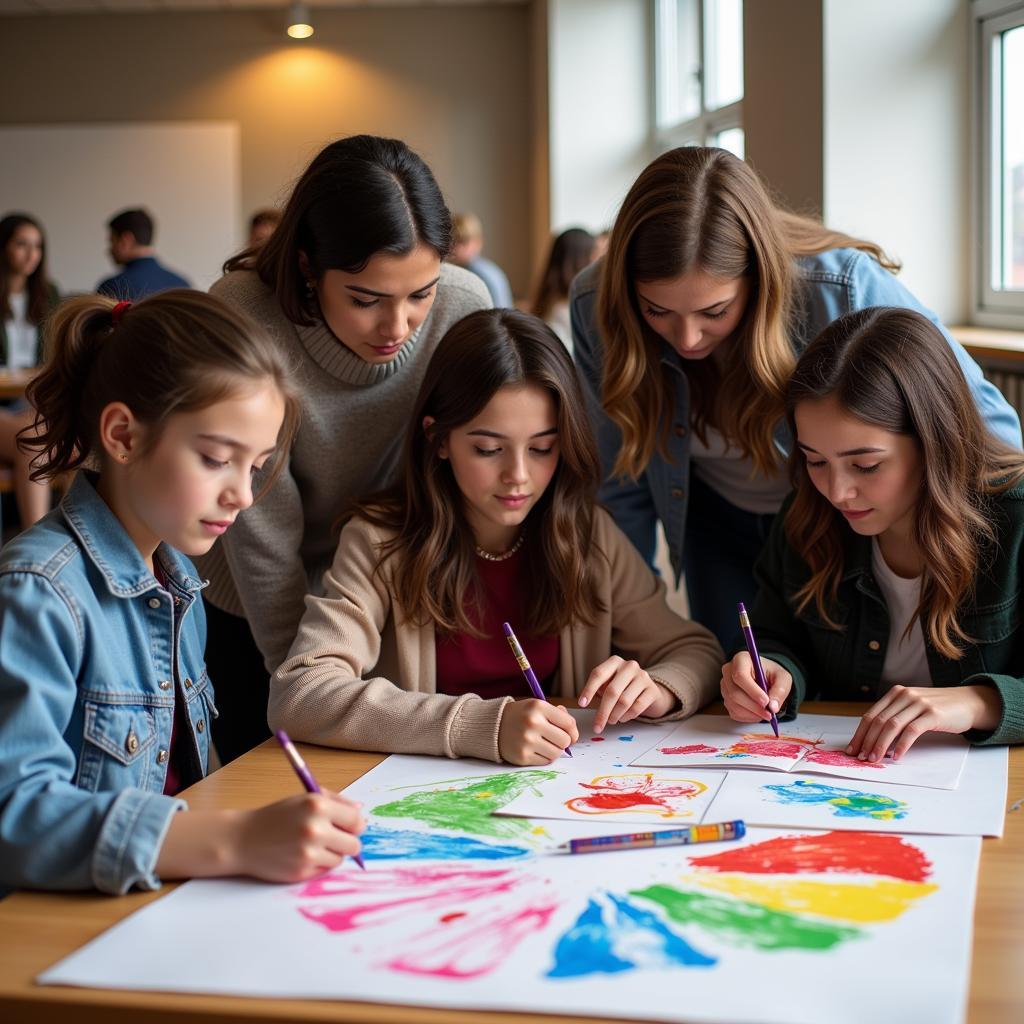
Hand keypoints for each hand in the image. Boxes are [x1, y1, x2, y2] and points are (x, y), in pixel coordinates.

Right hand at [231, 792, 364, 882]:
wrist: (243, 839)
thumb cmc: (277, 816)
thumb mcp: (305, 798)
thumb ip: (336, 801)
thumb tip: (361, 810)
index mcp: (318, 805)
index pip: (357, 821)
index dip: (355, 826)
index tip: (348, 827)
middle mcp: (315, 828)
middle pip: (354, 845)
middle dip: (347, 842)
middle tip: (333, 838)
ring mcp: (308, 852)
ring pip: (340, 860)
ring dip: (331, 854)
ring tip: (311, 845)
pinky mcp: (302, 871)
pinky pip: (325, 870)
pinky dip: (318, 864)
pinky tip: (302, 855)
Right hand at [498, 698, 578, 764]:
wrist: (493, 726)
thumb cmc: (520, 716)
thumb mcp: (537, 706)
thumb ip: (558, 714)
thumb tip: (573, 732)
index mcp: (538, 707)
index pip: (569, 723)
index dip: (573, 731)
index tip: (570, 734)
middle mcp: (532, 723)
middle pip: (565, 741)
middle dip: (564, 741)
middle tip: (556, 739)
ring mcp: (527, 741)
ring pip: (557, 753)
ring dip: (554, 750)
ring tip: (545, 744)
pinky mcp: (522, 756)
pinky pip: (545, 761)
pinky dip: (544, 757)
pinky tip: (536, 749)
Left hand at [577, 656, 674, 732]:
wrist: (648, 690)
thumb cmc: (623, 687)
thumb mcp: (609, 683)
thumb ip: (599, 689)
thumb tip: (584, 702)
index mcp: (614, 662)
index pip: (598, 674)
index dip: (589, 690)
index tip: (582, 704)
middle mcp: (629, 666)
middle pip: (612, 691)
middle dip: (603, 712)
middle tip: (597, 726)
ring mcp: (643, 677)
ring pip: (624, 701)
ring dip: (615, 715)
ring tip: (611, 720)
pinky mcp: (652, 690)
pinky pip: (637, 707)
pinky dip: (627, 716)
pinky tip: (622, 718)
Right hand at [721, 652, 790, 722]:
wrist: (765, 678)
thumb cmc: (772, 674)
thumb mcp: (783, 677)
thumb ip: (780, 690)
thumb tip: (773, 707)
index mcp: (741, 660)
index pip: (740, 676)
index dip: (752, 691)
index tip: (766, 701)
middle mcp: (728, 671)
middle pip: (734, 693)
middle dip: (754, 706)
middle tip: (769, 713)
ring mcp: (725, 686)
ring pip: (734, 704)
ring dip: (752, 713)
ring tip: (766, 713)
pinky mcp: (726, 699)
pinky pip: (734, 712)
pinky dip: (748, 717)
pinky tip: (758, 713)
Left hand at [846, 684, 1001, 761]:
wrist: (969, 702)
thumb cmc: (938, 709)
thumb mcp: (912, 707)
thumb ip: (896, 716)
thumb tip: (873, 739)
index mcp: (895, 693)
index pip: (870, 715)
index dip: (860, 734)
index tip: (852, 749)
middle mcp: (904, 695)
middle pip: (878, 721)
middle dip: (867, 741)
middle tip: (861, 758)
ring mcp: (918, 703)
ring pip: (892, 726)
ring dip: (880, 745)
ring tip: (875, 759)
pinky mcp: (933, 714)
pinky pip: (912, 731)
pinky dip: (901, 745)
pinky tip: (897, 756)